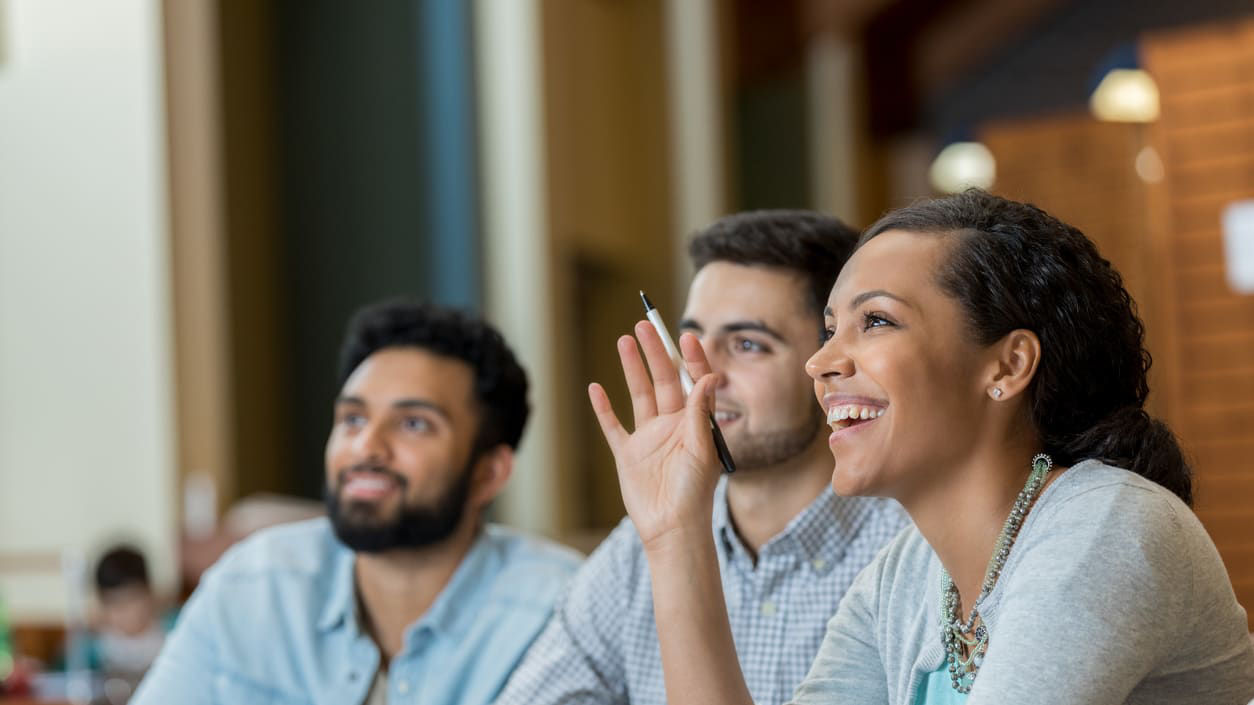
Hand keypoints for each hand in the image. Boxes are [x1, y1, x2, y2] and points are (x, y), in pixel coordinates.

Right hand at [588, 321, 722, 551]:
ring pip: (639, 394)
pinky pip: (613, 426)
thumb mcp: (702, 450)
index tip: (685, 335)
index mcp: (695, 423)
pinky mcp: (627, 454)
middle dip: (656, 352)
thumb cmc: (694, 493)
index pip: (693, 382)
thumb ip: (701, 413)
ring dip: (632, 368)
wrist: (672, 529)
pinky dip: (603, 408)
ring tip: (624, 340)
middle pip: (663, 380)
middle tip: (646, 325)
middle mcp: (672, 425)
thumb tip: (709, 376)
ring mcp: (648, 438)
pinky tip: (596, 388)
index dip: (690, 358)